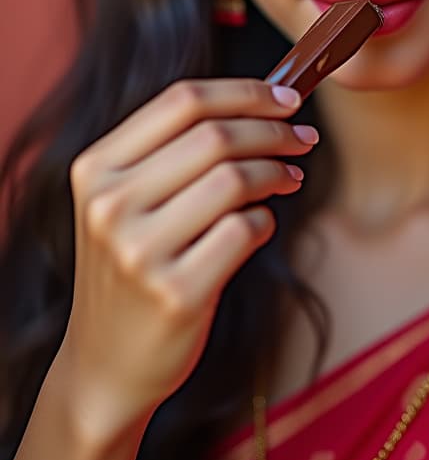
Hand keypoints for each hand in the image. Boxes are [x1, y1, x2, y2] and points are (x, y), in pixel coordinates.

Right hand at [58, 78, 316, 439]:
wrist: (104, 366)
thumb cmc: (132, 267)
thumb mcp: (125, 202)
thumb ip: (173, 150)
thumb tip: (264, 101)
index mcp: (95, 168)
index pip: (182, 101)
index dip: (245, 93)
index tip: (287, 98)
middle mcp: (109, 205)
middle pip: (215, 136)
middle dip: (274, 130)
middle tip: (303, 138)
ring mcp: (139, 251)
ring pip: (235, 179)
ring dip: (276, 172)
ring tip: (290, 178)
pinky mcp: (176, 292)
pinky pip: (245, 230)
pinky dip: (265, 221)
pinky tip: (260, 226)